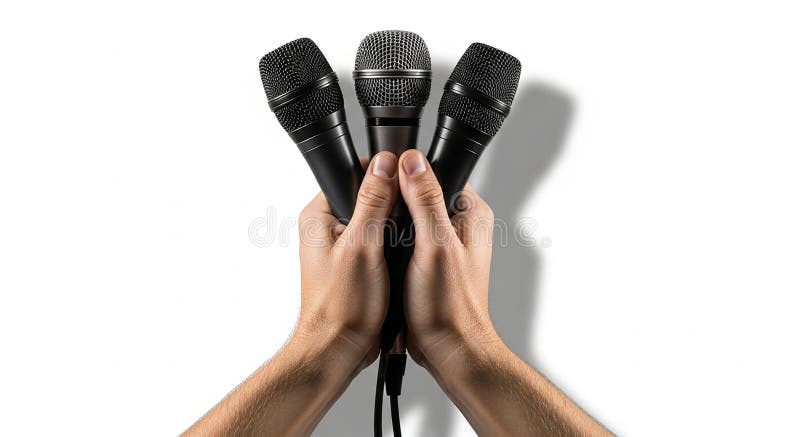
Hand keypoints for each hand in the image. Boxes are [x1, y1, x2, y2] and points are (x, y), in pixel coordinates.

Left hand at [294, 151, 398, 371]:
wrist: (338, 349)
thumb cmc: (341, 307)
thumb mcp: (363, 246)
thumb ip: (373, 202)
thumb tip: (385, 164)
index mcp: (318, 215)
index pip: (354, 174)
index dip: (384, 176)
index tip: (404, 186)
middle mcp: (325, 228)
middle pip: (368, 195)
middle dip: (391, 206)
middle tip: (401, 226)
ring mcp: (339, 246)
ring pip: (376, 220)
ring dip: (392, 230)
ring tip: (399, 248)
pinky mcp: (353, 263)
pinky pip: (377, 243)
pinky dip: (390, 249)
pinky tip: (397, 262)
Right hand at [397, 149, 498, 370]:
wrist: (449, 349)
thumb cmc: (450, 307)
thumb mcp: (434, 246)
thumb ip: (425, 201)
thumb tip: (412, 162)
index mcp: (470, 213)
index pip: (438, 171)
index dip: (410, 172)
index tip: (388, 180)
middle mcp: (461, 225)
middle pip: (421, 192)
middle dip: (399, 201)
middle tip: (386, 217)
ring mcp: (445, 243)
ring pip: (411, 216)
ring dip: (394, 224)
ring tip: (387, 240)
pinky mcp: (431, 260)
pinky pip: (407, 239)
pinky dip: (394, 244)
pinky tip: (387, 255)